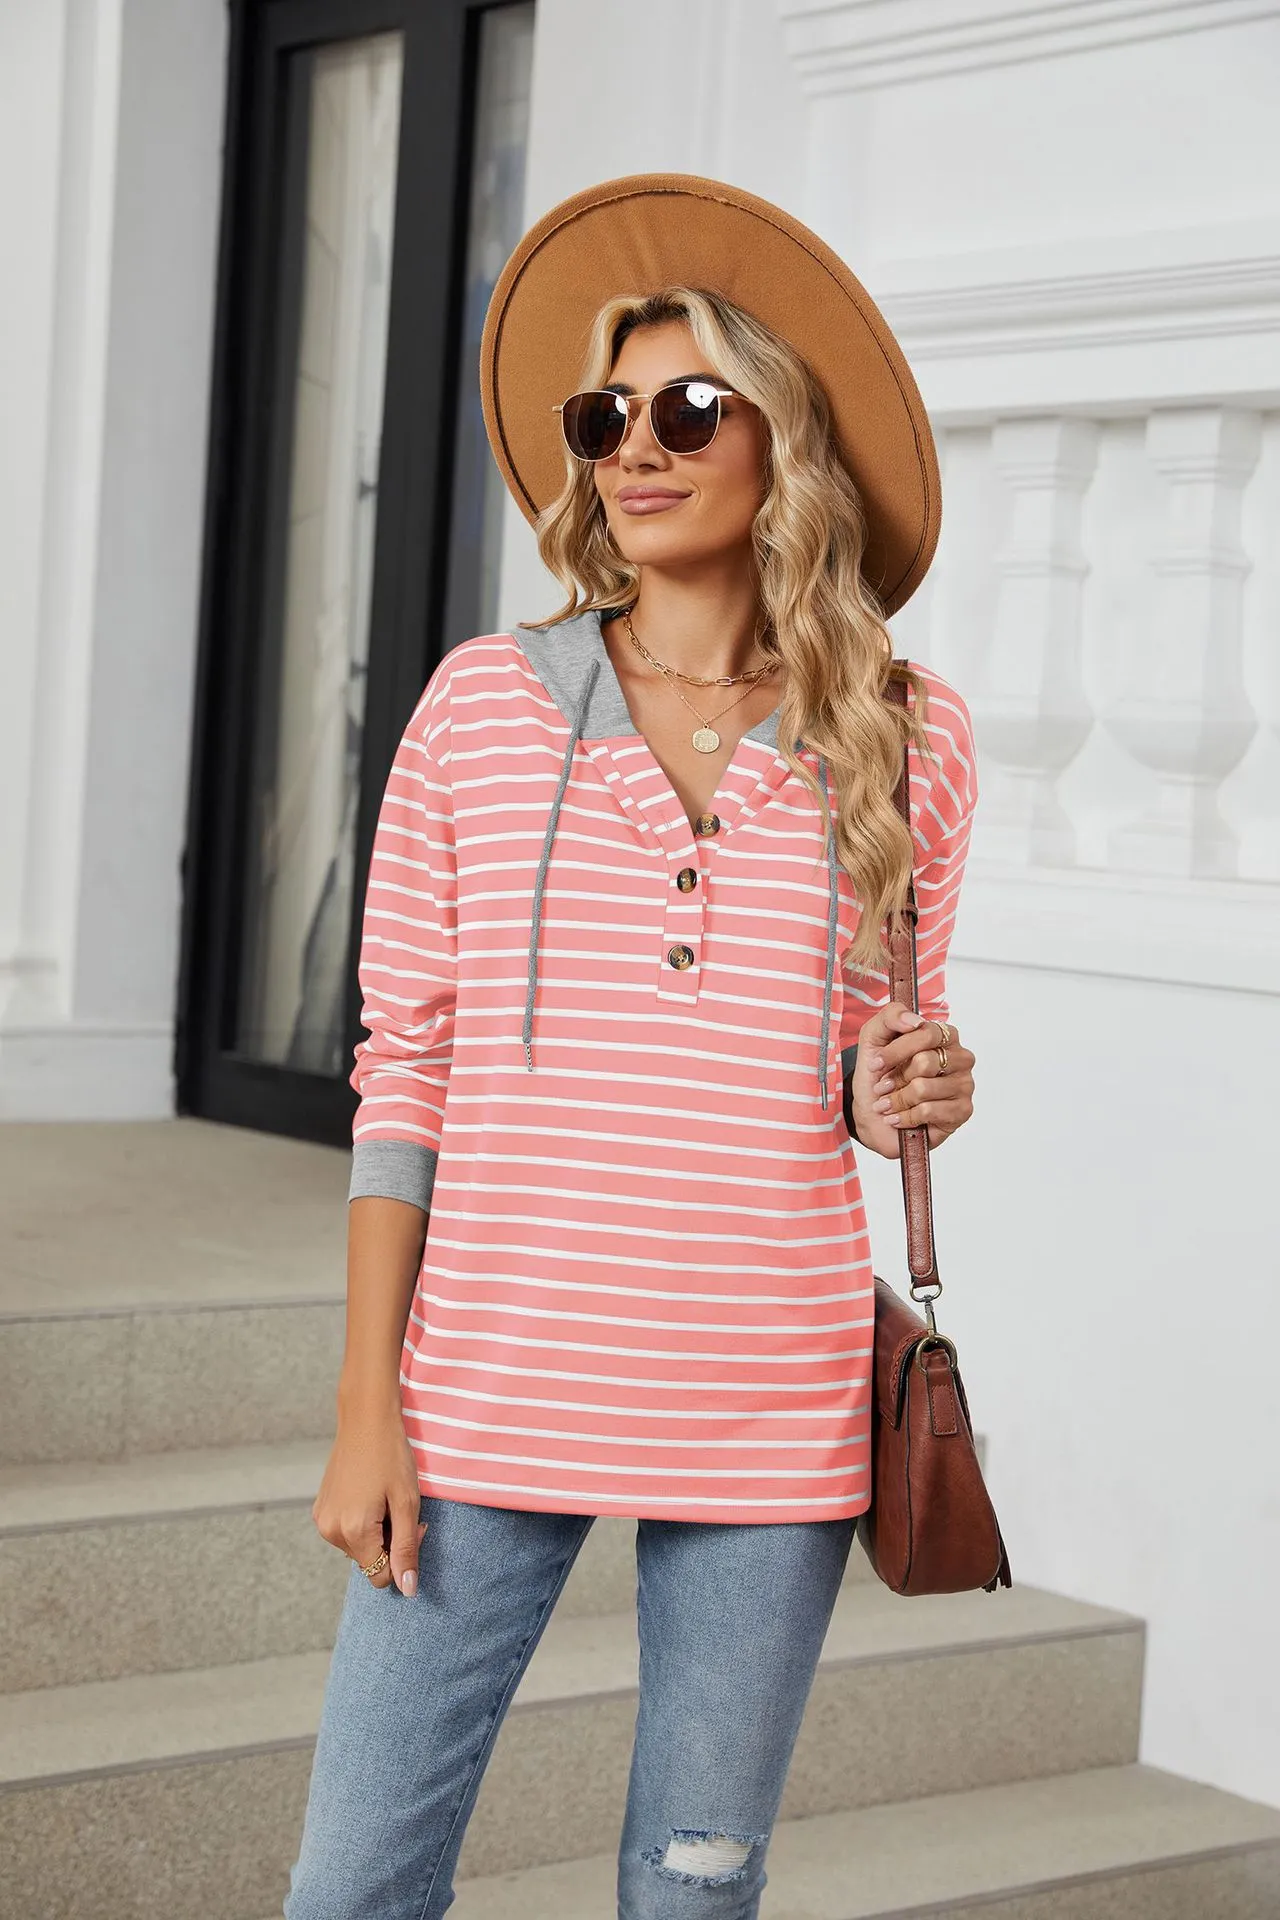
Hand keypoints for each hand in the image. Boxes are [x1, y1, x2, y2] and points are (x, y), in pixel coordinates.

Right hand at [312, 1402, 426, 1594]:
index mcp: (353, 1531)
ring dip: (375, 1532)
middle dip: (389, 1543)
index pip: (379, 1576)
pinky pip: (346, 1532)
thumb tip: (408, 1590)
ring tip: (384, 1498)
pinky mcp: (320, 1509)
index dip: (401, 1558)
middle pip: (368, 1561)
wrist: (365, 1419)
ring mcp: (322, 1519)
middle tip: (401, 1508)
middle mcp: (331, 1531)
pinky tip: (369, 1494)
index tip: (412, 1526)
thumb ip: (407, 1549)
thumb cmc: (391, 1456)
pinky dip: (361, 1522)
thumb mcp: (407, 1502)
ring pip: (357, 1547)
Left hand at [849, 1001, 975, 1156]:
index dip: (897, 1050)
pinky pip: (929, 1111)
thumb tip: (915, 1020)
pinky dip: (906, 1116)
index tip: (876, 1064)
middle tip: (883, 1087)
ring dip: (897, 1099)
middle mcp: (960, 1058)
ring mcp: (964, 1084)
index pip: (926, 1033)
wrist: (873, 1116)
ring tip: (889, 1104)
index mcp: (943, 1035)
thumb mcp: (874, 1038)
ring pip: (924, 1089)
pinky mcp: (963, 1110)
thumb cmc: (879, 1077)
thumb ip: (891, 1016)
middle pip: (925, 1062)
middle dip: (896, 1078)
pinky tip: (900, 1117)